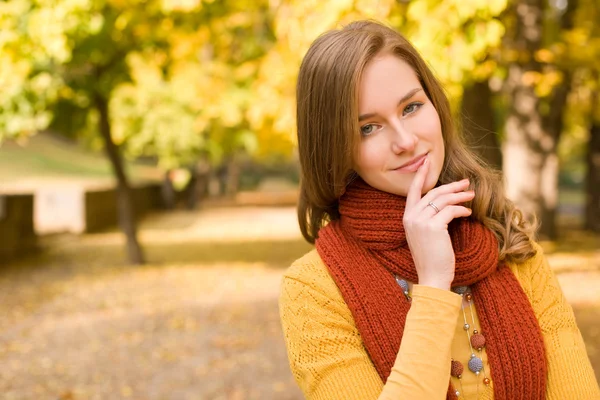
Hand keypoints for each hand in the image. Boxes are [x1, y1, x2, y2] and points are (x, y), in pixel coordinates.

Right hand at [403, 158, 474, 289]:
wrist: (431, 276)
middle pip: (433, 192)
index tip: (426, 162)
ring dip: (460, 196)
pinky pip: (450, 211)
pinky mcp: (433, 226)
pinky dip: (462, 210)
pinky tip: (469, 214)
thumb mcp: (425, 235)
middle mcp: (411, 217)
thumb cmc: (432, 258)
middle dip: (451, 185)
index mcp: (407, 217)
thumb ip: (428, 218)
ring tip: (472, 195)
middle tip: (465, 182)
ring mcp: (420, 221)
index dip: (420, 175)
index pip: (413, 191)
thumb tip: (444, 203)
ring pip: (443, 199)